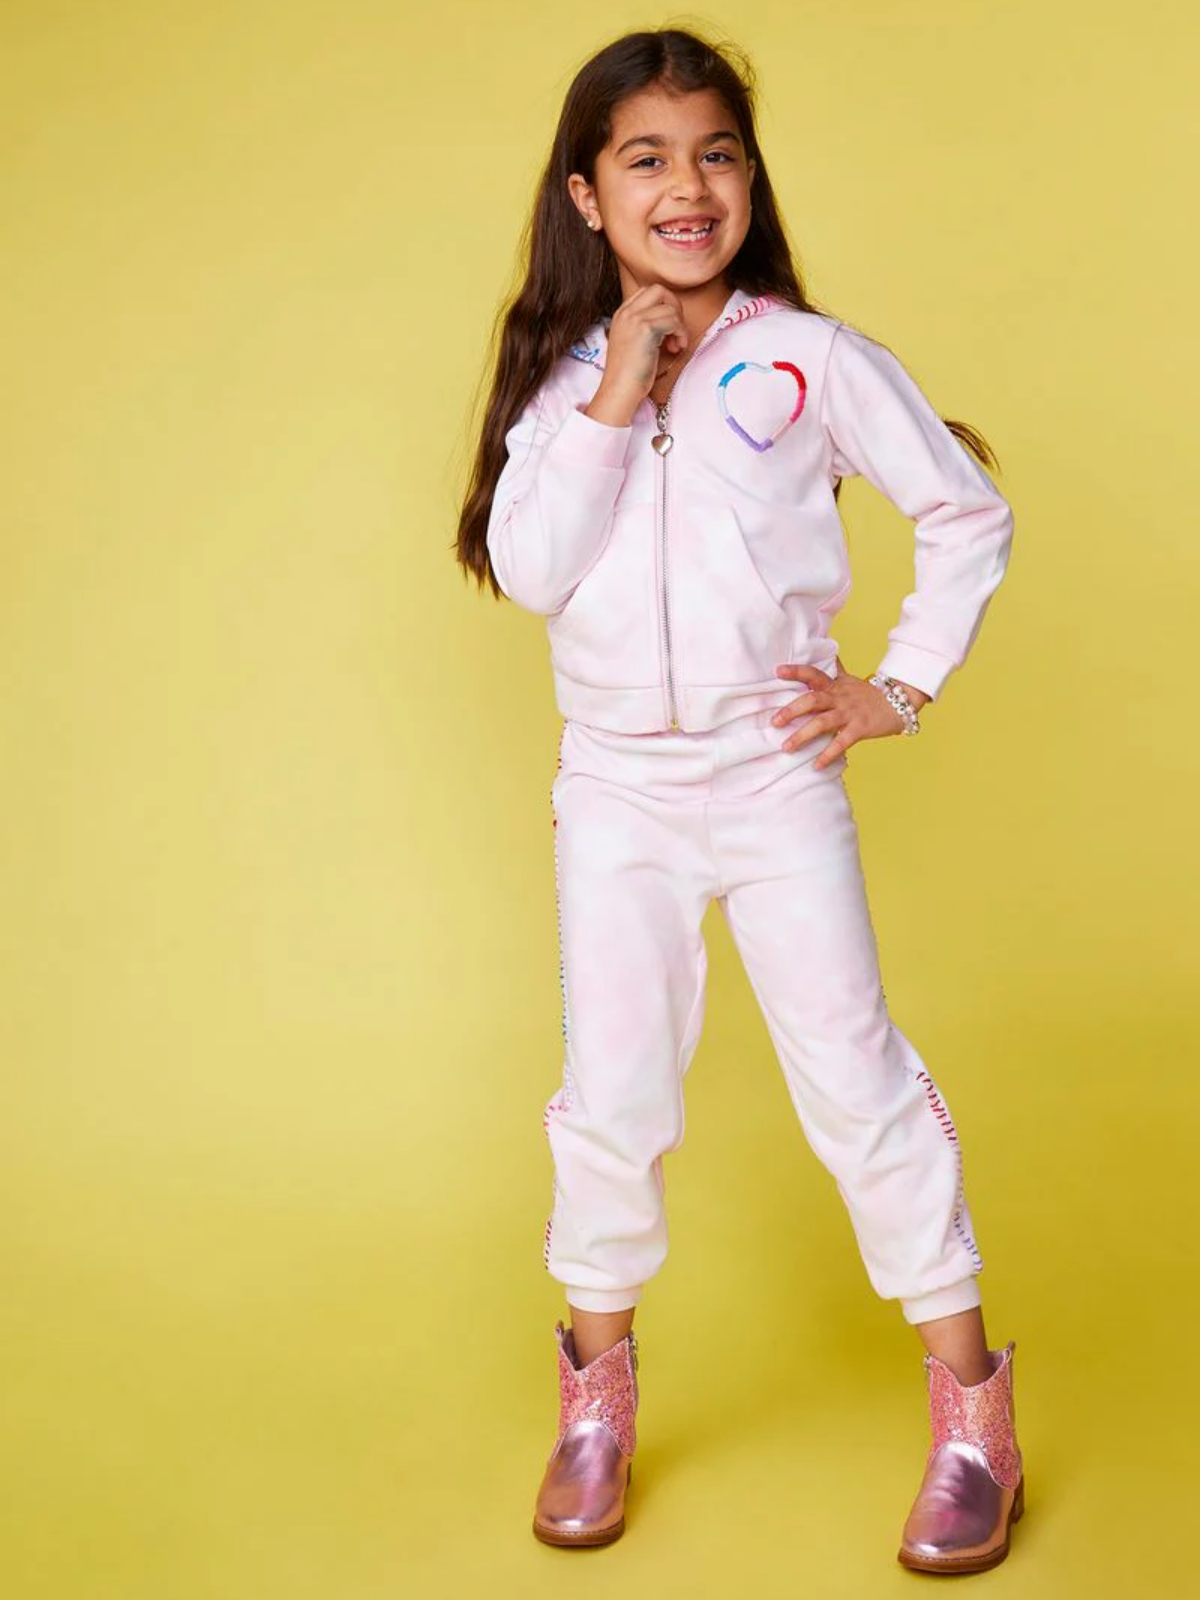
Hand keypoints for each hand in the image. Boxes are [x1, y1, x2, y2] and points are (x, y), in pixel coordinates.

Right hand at [585, 284, 687, 426]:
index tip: (668, 326)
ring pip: (670, 307)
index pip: (648, 291)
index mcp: (621, 314)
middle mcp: (626, 312)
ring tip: (675, 345)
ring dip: (679, 326)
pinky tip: (675, 348)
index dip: (664, 305)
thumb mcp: (632, 343)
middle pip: (659, 290)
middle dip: (674, 306)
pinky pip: (674, 320)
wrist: (619, 390)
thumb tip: (669, 320)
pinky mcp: (646, 329)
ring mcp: (635, 318)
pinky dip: (681, 334)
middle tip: (676, 329)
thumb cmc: (629, 375)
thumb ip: (644, 327)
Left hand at [771, 657, 929, 769]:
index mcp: (834, 685)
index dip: (796, 671)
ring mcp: (849, 713)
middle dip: (791, 711)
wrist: (899, 702)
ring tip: (786, 747)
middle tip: (774, 722)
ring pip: (822, 723)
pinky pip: (841, 743)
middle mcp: (839, 697)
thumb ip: (834, 669)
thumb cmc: (868, 694)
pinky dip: (828, 755)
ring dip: (802, 736)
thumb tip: (824, 650)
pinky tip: (816, 766)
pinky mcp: (860, 728)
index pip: (813, 674)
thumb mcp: (849, 680)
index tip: (777, 671)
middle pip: (812, 700)